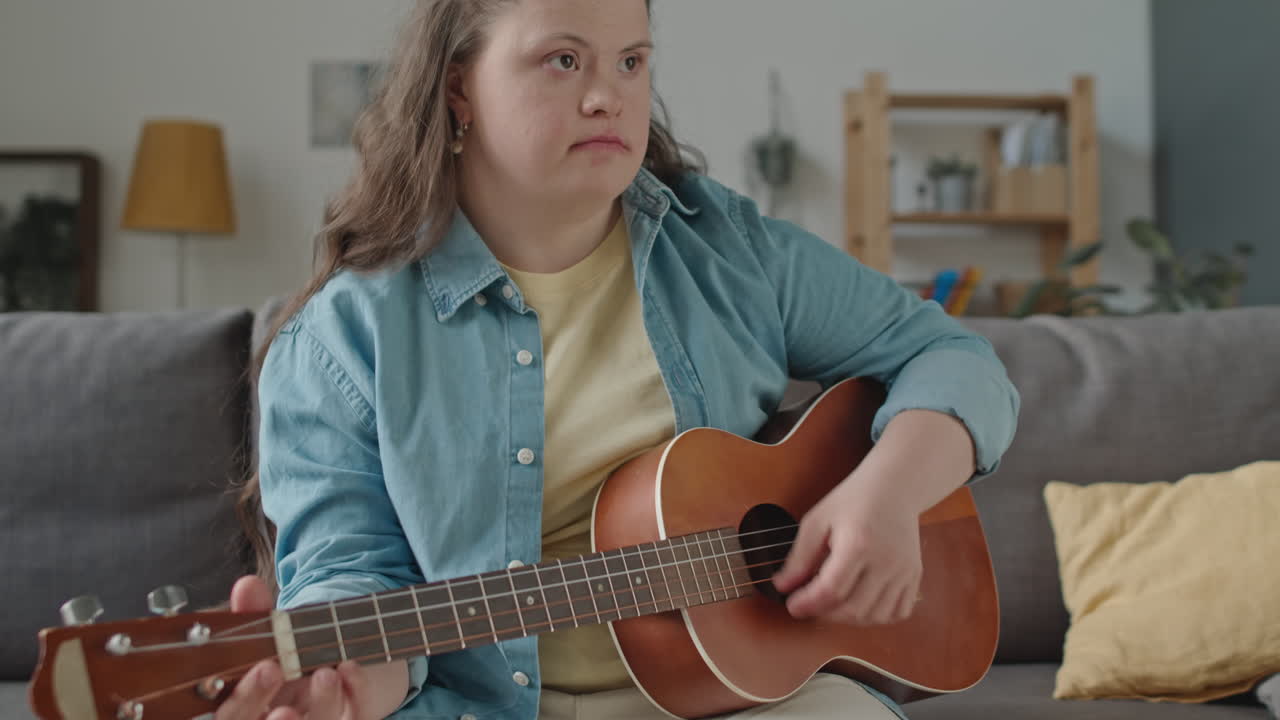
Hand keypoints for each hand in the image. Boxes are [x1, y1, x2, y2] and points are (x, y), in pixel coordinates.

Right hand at [214, 576, 408, 719]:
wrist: (345, 672)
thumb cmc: (297, 657)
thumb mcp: (276, 635)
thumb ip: (258, 615)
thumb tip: (247, 584)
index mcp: (251, 708)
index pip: (233, 714)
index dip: (243, 698)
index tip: (258, 669)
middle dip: (265, 703)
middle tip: (272, 670)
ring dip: (321, 702)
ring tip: (325, 673)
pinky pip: (358, 715)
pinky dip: (357, 691)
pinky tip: (351, 667)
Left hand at [771, 479, 921, 625]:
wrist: (894, 487)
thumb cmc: (853, 500)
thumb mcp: (818, 521)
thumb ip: (799, 557)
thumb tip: (782, 586)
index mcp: (858, 544)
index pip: (831, 590)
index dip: (808, 604)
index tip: (792, 605)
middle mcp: (885, 561)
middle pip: (854, 609)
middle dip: (825, 614)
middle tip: (809, 605)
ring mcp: (904, 571)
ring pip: (876, 616)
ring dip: (849, 619)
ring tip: (832, 605)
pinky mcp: (914, 575)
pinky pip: (898, 611)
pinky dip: (877, 616)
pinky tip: (860, 603)